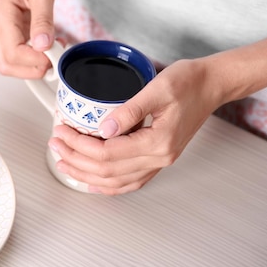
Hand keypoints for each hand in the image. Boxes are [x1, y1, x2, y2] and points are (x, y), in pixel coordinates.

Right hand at [0, 0, 62, 78]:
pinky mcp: (14, 30)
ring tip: (54, 52)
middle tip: (54, 61)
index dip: (33, 61)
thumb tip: (43, 46)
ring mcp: (4, 29)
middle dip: (30, 69)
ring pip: (11, 62)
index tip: (54, 57)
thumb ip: (43, 20)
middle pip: (6, 63)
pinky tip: (51, 47)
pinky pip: (20, 53)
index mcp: (1, 13)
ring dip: (33, 65)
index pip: (11, 52)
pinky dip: (35, 57)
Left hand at [48, 59, 220, 194]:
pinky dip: (108, 184)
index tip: (61, 132)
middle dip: (76, 160)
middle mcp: (160, 157)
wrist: (212, 84)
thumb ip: (129, 110)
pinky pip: (130, 181)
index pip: (108, 153)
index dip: (79, 145)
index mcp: (159, 142)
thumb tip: (102, 128)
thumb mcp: (157, 88)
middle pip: (108, 171)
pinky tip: (92, 180)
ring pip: (116, 181)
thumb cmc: (189, 82)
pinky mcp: (158, 158)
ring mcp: (160, 161)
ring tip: (64, 163)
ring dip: (86, 175)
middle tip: (55, 145)